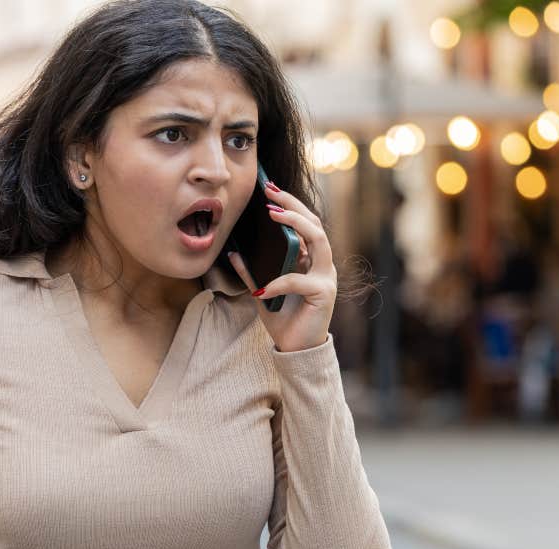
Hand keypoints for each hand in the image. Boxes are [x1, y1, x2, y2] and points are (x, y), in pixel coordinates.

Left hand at [226, 180, 335, 352]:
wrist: (296, 349)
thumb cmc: (283, 318)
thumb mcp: (262, 290)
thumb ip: (252, 272)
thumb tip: (233, 252)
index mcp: (310, 261)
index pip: (306, 224)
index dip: (289, 205)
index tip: (269, 189)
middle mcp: (322, 265)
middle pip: (314, 223)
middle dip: (293, 204)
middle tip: (271, 192)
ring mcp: (325, 277)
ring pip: (318, 240)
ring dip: (296, 224)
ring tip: (273, 215)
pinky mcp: (323, 294)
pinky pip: (298, 281)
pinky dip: (278, 283)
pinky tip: (262, 289)